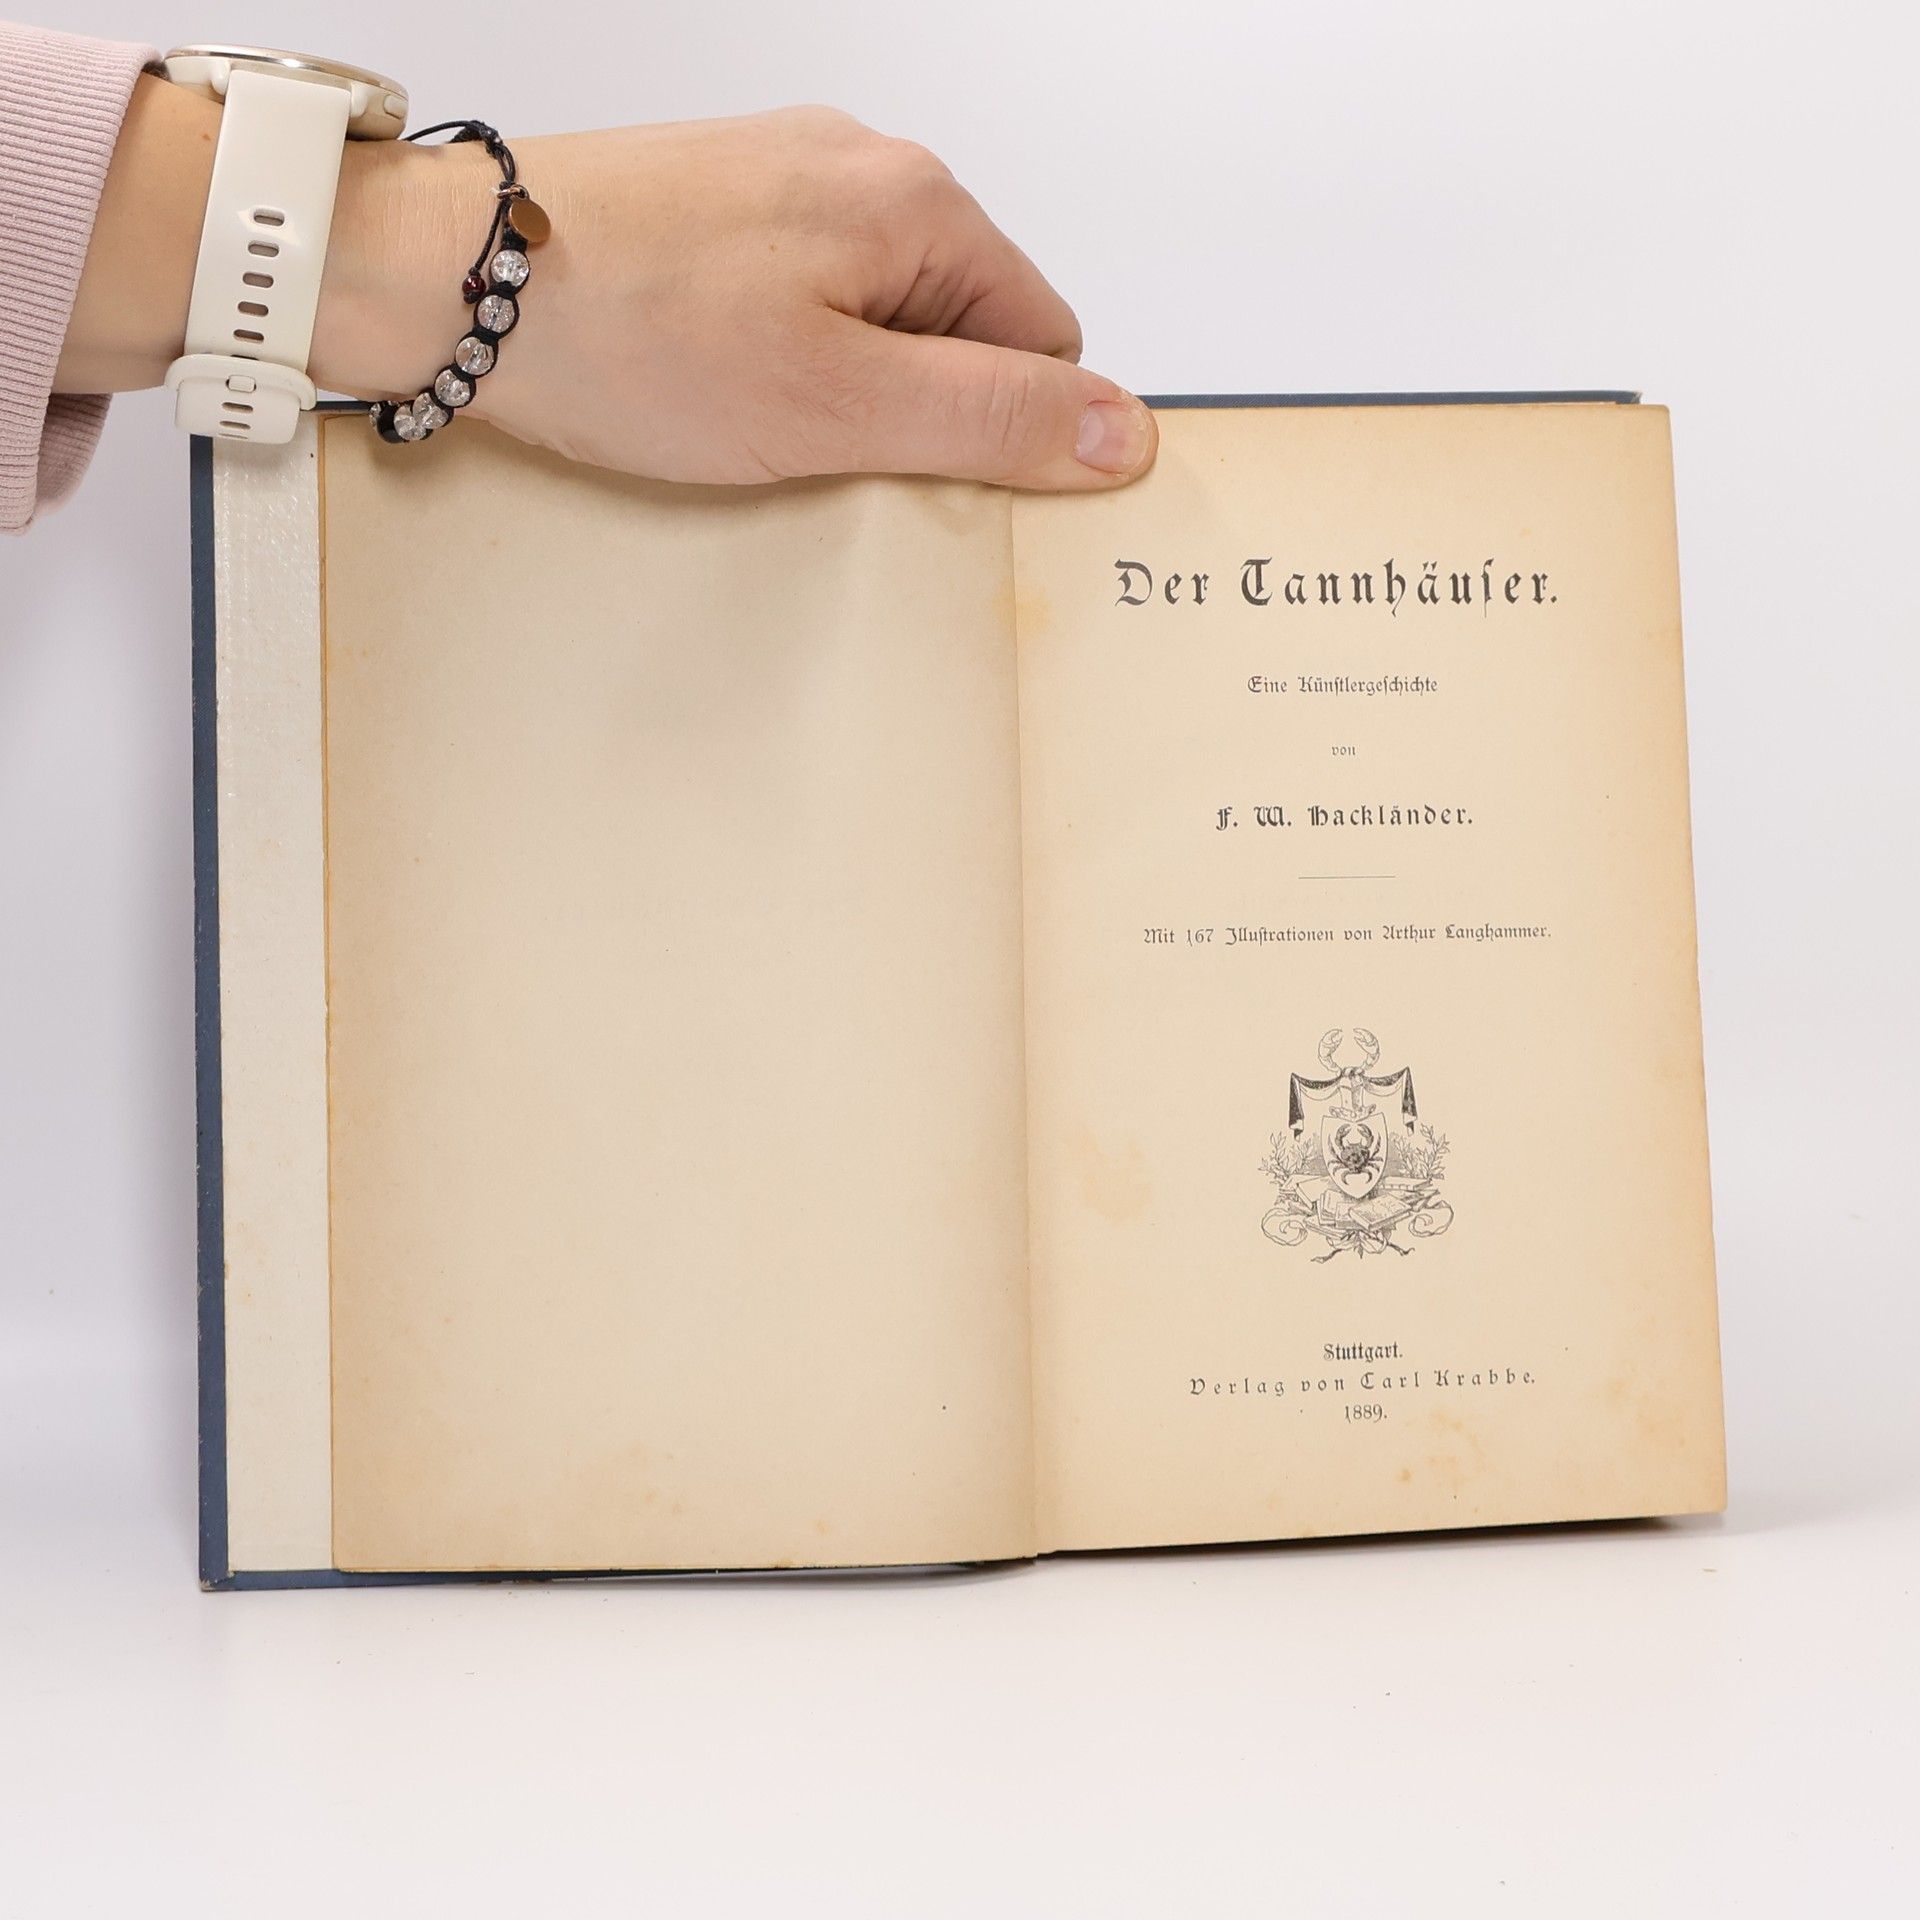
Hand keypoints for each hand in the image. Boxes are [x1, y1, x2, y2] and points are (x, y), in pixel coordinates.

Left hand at [314, 108, 1159, 490]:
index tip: (918, 475)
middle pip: (963, 328)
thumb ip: (991, 420)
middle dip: (913, 411)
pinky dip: (780, 360)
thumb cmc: (630, 334)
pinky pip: (805, 304)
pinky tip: (715, 389)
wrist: (448, 276)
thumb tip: (1125, 432)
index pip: (1042, 342)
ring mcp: (785, 182)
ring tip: (752, 422)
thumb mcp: (840, 406)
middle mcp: (863, 168)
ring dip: (842, 392)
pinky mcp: (721, 211)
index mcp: (921, 203)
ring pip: (880, 322)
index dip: (996, 432)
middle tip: (820, 455)